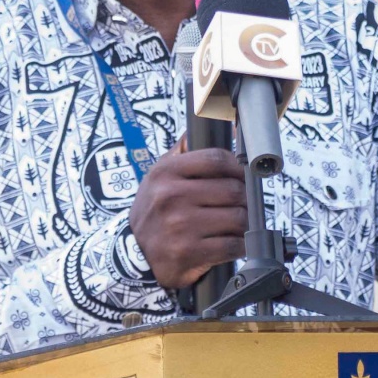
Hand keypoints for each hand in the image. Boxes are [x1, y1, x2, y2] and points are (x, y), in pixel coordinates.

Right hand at [128, 147, 246, 289]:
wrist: (133, 254)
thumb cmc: (155, 211)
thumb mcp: (159, 176)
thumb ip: (183, 150)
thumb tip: (217, 122)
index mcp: (165, 173)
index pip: (216, 159)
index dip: (237, 167)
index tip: (242, 176)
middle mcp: (170, 197)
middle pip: (232, 190)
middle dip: (244, 199)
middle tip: (241, 205)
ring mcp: (179, 226)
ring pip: (238, 218)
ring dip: (244, 224)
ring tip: (236, 225)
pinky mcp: (188, 252)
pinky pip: (233, 245)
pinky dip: (239, 246)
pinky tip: (231, 243)